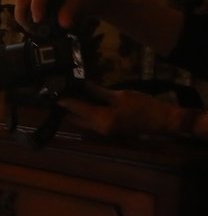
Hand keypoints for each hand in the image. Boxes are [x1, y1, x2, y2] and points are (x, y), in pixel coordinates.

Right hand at [13, 0, 115, 32]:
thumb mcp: (84, 3)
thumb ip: (73, 11)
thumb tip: (63, 23)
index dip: (36, 7)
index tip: (38, 21)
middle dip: (23, 14)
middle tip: (30, 30)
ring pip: (22, 2)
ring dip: (24, 17)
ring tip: (32, 30)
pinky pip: (27, 5)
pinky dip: (28, 16)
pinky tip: (36, 26)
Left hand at [58, 86, 187, 137]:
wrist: (162, 121)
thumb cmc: (143, 106)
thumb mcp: (120, 95)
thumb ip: (98, 92)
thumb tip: (81, 84)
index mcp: (100, 119)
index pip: (76, 108)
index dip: (63, 99)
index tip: (51, 91)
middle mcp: (98, 128)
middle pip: (74, 117)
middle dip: (66, 106)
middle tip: (57, 92)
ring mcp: (103, 131)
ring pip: (81, 120)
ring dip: (74, 110)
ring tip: (67, 94)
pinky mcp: (108, 129)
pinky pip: (90, 121)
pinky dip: (84, 113)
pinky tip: (83, 101)